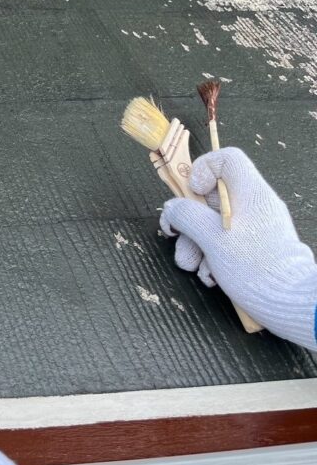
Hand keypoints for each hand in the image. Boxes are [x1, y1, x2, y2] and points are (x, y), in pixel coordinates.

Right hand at [160, 147, 316, 349]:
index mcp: (250, 193)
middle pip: (211, 197)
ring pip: (213, 224)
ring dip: (196, 245)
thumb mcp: (211, 238)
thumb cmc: (255, 267)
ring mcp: (255, 228)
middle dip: (189, 221)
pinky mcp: (255, 249)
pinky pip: (224, 243)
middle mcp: (254, 206)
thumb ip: (186, 216)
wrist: (292, 304)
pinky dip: (212, 258)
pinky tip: (212, 276)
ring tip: (194, 266)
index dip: (202, 170)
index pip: (226, 159)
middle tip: (178, 238)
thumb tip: (172, 209)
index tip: (192, 194)